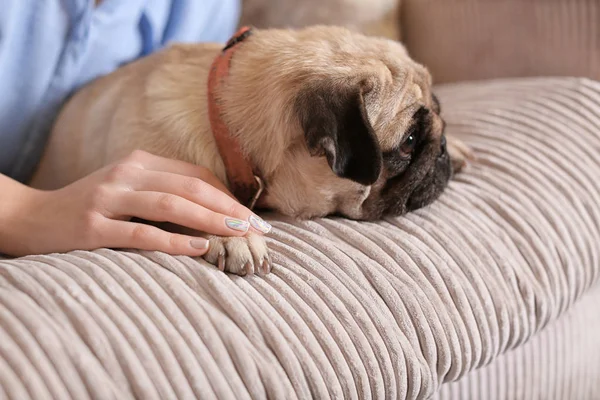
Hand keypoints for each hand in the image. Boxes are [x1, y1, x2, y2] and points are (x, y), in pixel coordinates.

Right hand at [1, 150, 270, 256]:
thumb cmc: (92, 207)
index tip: (254, 217)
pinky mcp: (92, 227)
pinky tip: (199, 248)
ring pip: (170, 205)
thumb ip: (165, 193)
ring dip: (210, 219)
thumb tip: (216, 212)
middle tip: (258, 228)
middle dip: (229, 208)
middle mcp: (126, 174)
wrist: (32, 217)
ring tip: (239, 234)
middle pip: (190, 188)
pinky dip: (173, 240)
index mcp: (140, 163)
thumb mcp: (129, 190)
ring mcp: (108, 199)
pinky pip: (140, 233)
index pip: (195, 176)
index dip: (228, 196)